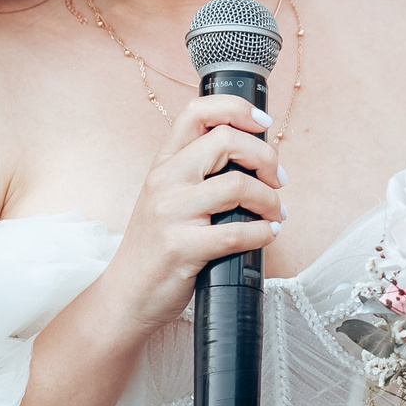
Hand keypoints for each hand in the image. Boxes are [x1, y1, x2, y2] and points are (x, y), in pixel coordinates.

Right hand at [96, 92, 284, 334]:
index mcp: (164, 163)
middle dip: (266, 158)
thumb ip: (200, 174)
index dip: (237, 110)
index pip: (197, 112)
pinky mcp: (181, 247)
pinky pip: (237, 232)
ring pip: (237, 185)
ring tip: (275, 214)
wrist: (126, 295)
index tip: (263, 125)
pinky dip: (263, 233)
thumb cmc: (157, 247)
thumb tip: (256, 159)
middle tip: (278, 180)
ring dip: (270, 200)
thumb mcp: (168, 198)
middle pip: (226, 141)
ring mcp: (170, 213)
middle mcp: (164, 181)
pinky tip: (267, 235)